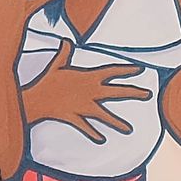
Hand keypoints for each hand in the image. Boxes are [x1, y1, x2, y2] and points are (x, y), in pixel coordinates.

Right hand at [22, 38, 152, 141]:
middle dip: (133, 93)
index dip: (126, 70)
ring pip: (104, 115)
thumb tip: (65, 41)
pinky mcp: (73, 117)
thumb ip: (64, 53)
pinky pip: (85, 127)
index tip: (139, 70)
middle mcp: (89, 92)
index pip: (112, 71)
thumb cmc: (45, 82)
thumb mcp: (56, 65)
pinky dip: (93, 133)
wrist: (32, 100)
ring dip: (116, 122)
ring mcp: (82, 106)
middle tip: (147, 95)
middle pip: (116, 92)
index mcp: (88, 77)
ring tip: (128, 129)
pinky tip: (101, 139)